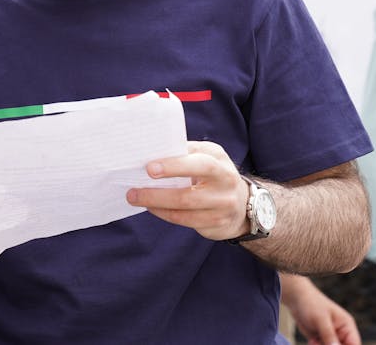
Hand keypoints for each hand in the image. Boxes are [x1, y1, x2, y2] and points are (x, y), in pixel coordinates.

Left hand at [124, 140, 250, 239]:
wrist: (242, 202)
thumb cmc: (213, 173)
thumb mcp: (206, 155)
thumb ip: (185, 152)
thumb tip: (151, 151)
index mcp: (220, 162)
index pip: (200, 164)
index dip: (174, 166)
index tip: (149, 169)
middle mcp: (225, 185)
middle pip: (188, 195)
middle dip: (157, 194)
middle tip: (133, 191)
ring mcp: (223, 207)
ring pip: (184, 211)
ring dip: (156, 205)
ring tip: (135, 198)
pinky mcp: (217, 224)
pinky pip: (185, 221)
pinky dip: (164, 214)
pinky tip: (152, 207)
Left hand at [281, 274, 360, 344]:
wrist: (296, 299)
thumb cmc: (311, 304)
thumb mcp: (321, 319)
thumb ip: (329, 335)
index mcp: (347, 326)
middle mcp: (341, 333)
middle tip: (320, 343)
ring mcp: (331, 337)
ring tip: (314, 341)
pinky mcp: (321, 340)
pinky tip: (311, 340)